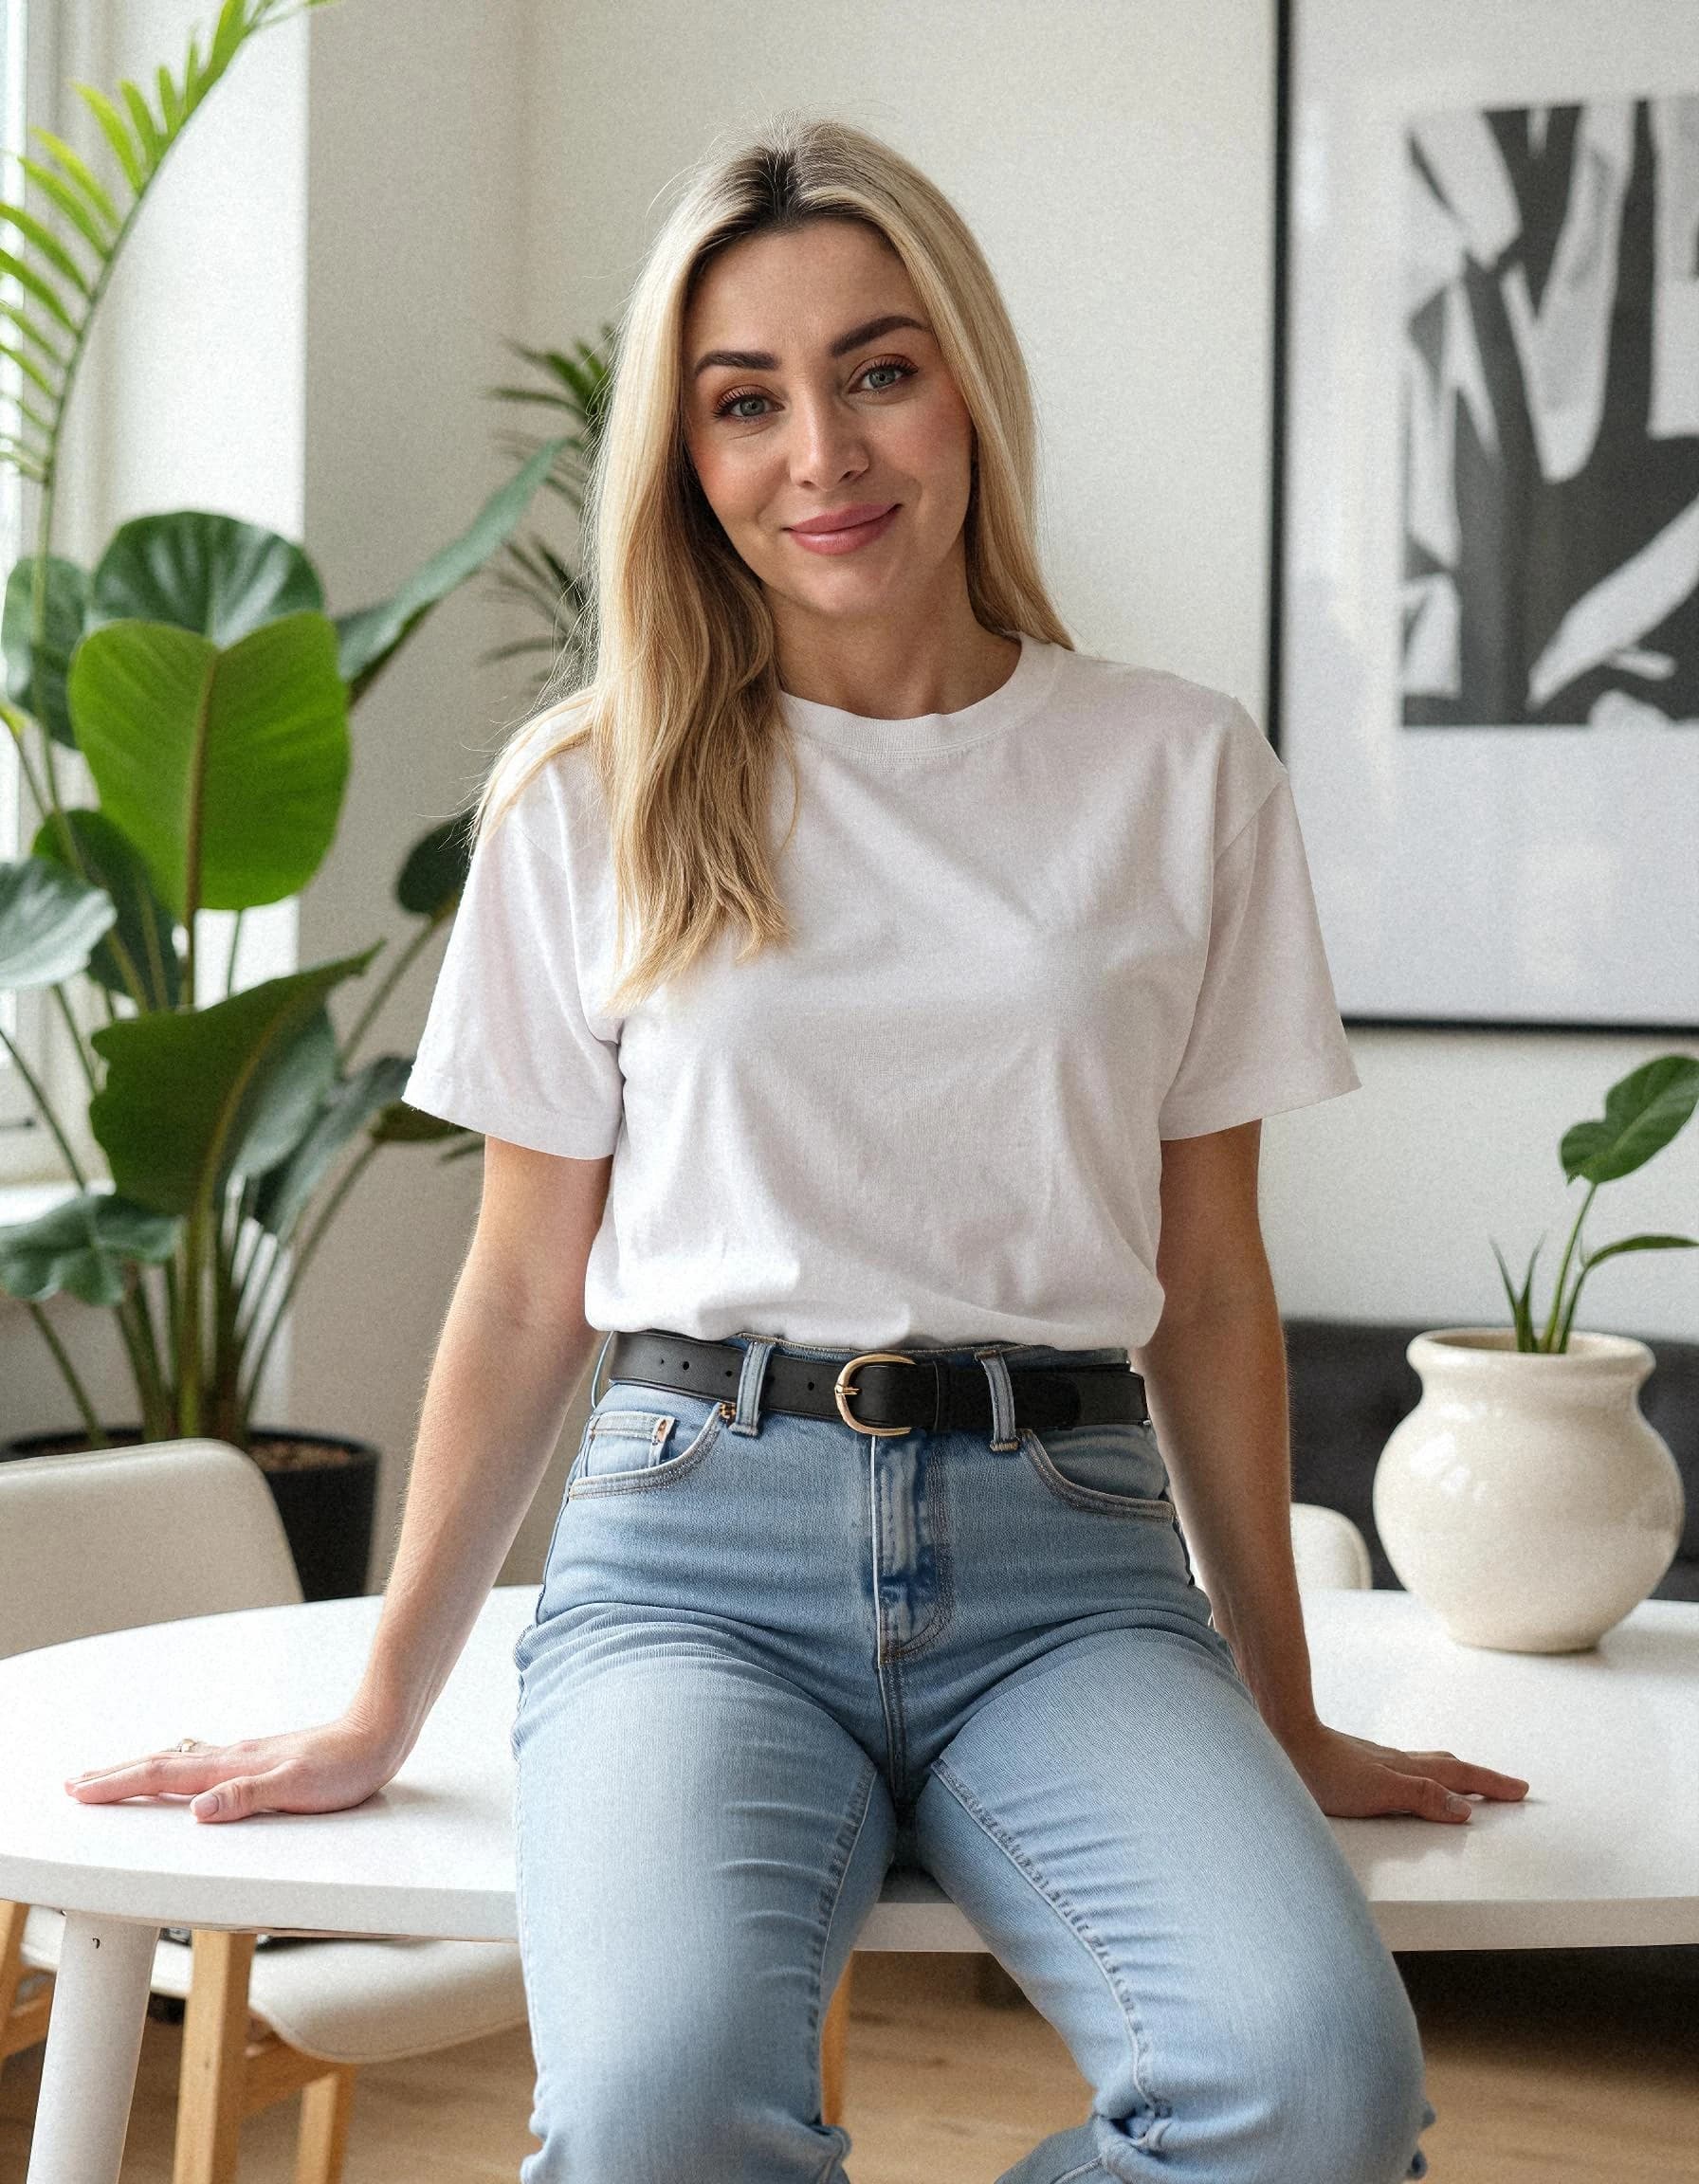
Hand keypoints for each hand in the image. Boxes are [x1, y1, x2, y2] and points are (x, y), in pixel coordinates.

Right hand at [63, 1713, 408, 1823]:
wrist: (377, 1734)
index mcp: (233, 1766)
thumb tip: (197, 1811)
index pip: (163, 1776)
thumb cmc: (344, 1766)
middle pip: (162, 1765)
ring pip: (181, 1764)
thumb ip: (246, 1798)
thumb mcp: (297, 1788)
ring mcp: (246, 1758)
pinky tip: (183, 1776)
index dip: (119, 1784)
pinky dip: (177, 1771)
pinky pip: (204, 1766)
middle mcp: (233, 1758)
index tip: (80, 1790)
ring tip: (115, 1778)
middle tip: (76, 1782)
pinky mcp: (262, 1762)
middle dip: (116, 1774)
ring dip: (142, 1771)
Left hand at [1275, 1718, 1529, 1823]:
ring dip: (1452, 1774)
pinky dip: (1422, 1775)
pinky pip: (1402, 1770)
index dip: (1490, 1784)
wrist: (1283, 1742)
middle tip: (1506, 1787)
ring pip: (1425, 1765)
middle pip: (1447, 1766)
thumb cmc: (1325, 1772)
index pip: (1459, 1776)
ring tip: (1466, 1781)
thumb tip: (1465, 1808)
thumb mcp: (1381, 1791)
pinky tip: (1407, 1780)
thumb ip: (1423, 1798)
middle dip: (1480, 1778)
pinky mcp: (1355, 1766)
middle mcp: (1395, 1762)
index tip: (1521, 1789)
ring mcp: (1376, 1761)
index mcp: (1407, 1769)